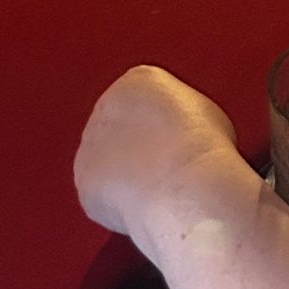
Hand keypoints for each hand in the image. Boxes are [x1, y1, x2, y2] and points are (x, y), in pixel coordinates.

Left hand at [75, 66, 244, 255]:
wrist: (184, 182)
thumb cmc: (202, 147)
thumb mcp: (204, 111)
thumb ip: (180, 114)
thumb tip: (180, 134)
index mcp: (137, 81)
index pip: (142, 99)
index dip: (160, 126)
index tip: (174, 144)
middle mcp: (106, 107)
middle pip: (119, 129)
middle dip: (136, 150)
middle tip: (165, 171)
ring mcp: (90, 145)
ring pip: (106, 162)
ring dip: (124, 177)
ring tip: (157, 192)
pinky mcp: (84, 181)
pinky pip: (100, 195)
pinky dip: (117, 205)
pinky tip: (142, 207)